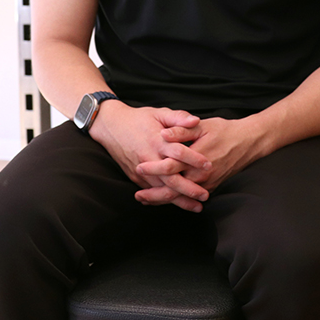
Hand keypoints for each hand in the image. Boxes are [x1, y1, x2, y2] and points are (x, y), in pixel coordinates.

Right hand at [89, 102, 212, 211]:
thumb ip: (179, 117)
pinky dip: (165, 200)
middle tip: (205, 195)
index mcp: (157, 140)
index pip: (178, 152)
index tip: (209, 165)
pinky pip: (152, 191)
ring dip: (179, 200)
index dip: (194, 159)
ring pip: (162, 189)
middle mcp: (149, 158)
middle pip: (171, 178)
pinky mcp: (135, 177)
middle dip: (189, 189)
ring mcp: (141, 170)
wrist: (111, 127)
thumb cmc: (138, 119)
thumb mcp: (159, 113)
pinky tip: (178, 204)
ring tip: (196, 206)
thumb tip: (196, 121)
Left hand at [134, 116, 268, 207]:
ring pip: (181, 197)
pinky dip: (177, 200)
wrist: (248, 142)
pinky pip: (191, 197)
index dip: (153, 168)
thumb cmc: (224, 131)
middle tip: (138, 195)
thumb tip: (163, 134)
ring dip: (163, 200)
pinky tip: (165, 199)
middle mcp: (201, 175)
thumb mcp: (202, 126)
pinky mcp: (211, 187)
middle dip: (154, 194)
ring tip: (146, 200)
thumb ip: (181, 130)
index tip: (139, 167)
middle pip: (173, 189)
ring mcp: (207, 184)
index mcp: (196, 158)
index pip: (170, 167)